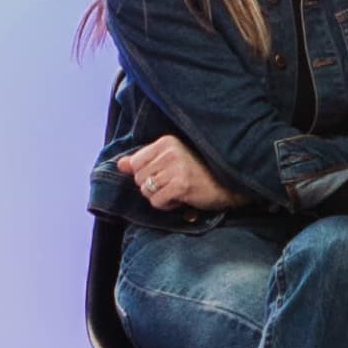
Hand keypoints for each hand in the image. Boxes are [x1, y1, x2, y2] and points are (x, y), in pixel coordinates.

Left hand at [115, 135, 243, 213]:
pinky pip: (157, 201)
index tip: (165, 176)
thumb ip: (144, 161)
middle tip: (173, 185)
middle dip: (152, 188)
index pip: (135, 163)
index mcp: (166, 142)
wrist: (227, 186)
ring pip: (146, 191)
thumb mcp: (170, 161)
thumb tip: (120, 165)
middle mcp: (170, 151)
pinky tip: (181, 198)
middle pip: (139, 178)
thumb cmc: (198, 173)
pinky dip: (166, 205)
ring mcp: (175, 167)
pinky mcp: (181, 185)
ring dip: (160, 197)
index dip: (146, 175)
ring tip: (178, 191)